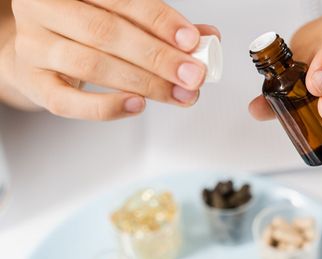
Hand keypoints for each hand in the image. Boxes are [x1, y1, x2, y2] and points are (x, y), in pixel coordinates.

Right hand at [7, 0, 219, 119]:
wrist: (41, 52)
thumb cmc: (84, 31)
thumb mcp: (121, 19)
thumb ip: (159, 26)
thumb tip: (207, 36)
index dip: (160, 21)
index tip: (192, 41)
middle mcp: (44, 9)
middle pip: (107, 33)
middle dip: (158, 57)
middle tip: (193, 75)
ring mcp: (34, 46)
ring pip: (93, 64)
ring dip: (144, 83)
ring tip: (178, 93)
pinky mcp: (34, 83)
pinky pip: (68, 102)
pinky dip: (106, 107)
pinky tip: (138, 105)